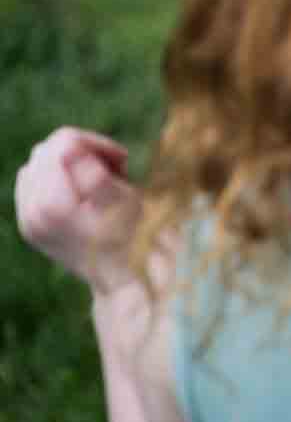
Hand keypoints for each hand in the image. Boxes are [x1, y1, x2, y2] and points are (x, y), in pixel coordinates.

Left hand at [15, 127, 138, 295]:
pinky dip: (55, 177)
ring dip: (68, 163)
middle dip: (82, 152)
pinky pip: (31, 180)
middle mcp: (32, 213)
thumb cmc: (132, 236)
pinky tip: (81, 193)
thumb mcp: (123, 202)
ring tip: (98, 182)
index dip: (97, 144)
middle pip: (46, 150)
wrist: (121, 278)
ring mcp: (26, 220)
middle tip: (114, 172)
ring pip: (37, 163)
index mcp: (54, 205)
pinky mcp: (27, 224)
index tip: (122, 161)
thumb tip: (68, 146)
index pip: (63, 143)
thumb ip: (94, 173)